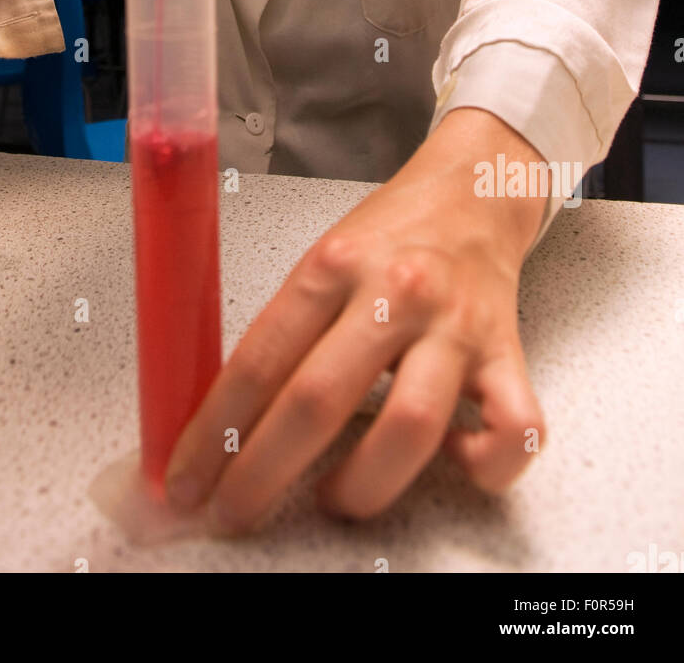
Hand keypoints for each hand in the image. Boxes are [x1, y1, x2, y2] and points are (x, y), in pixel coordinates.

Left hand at [165, 108, 547, 530]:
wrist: (475, 190)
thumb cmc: (390, 234)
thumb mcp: (321, 259)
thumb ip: (284, 333)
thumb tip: (225, 420)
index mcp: (332, 264)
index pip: (258, 359)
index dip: (214, 431)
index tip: (186, 480)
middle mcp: (395, 293)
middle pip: (318, 399)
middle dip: (262, 473)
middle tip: (233, 512)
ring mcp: (455, 326)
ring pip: (409, 427)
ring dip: (360, 486)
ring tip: (333, 498)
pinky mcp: (508, 353)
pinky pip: (514, 430)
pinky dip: (484, 466)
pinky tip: (450, 461)